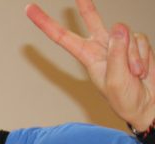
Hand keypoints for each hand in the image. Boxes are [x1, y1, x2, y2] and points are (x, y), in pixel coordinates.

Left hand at [26, 0, 154, 131]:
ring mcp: (121, 44)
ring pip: (125, 34)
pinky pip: (140, 39)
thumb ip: (117, 53)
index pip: (62, 37)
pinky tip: (142, 70)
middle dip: (84, 5)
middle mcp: (102, 47)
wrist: (147, 104)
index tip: (29, 9)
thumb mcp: (116, 79)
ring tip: (134, 74)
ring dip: (132, 56)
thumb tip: (119, 27)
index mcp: (87, 57)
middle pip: (91, 20)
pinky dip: (143, 55)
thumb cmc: (126, 99)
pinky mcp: (137, 44)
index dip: (46, 23)